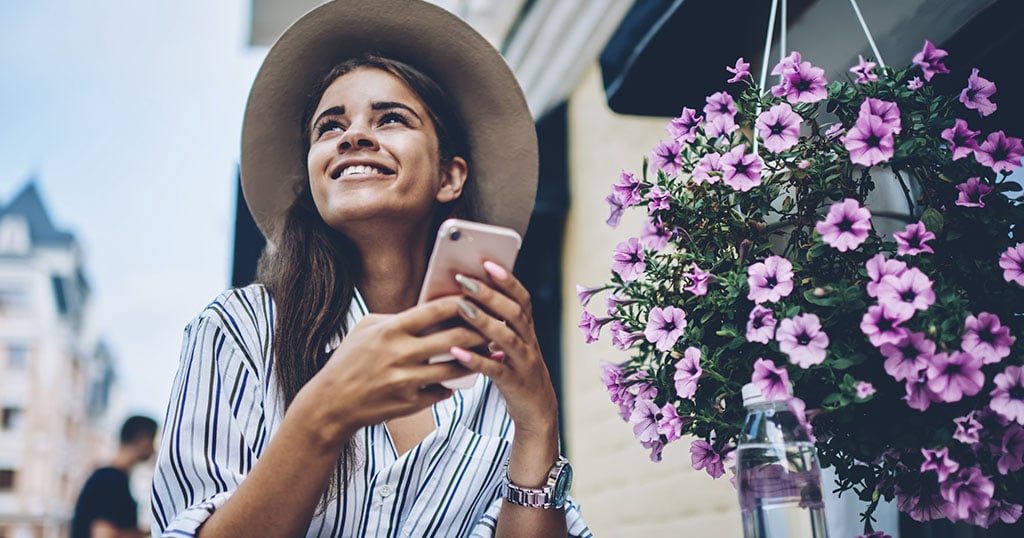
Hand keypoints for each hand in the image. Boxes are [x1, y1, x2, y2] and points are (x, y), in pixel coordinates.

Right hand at [296, 296, 488, 442]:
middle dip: (480, 331)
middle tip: (495, 326)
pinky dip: (454, 383)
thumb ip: (398, 317)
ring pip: (456, 368)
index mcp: (391, 330)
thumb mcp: (366, 328)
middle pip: (455, 338)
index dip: (462, 302)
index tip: (478, 297)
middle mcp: (401, 354)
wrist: (331, 404)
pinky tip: (462, 376)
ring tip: (488, 351)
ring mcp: (407, 381)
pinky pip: (443, 391)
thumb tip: (430, 308)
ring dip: (476, 359)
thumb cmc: (349, 360)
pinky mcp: (411, 403)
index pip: (435, 310)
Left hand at [447, 261, 558, 437]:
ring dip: (483, 321)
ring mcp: (523, 363)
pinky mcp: (514, 384)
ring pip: (507, 338)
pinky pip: (495, 370)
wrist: (537, 409)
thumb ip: (495, 323)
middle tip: (465, 279)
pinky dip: (476, 360)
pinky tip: (456, 352)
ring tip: (461, 307)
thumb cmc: (515, 370)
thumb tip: (464, 297)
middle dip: (490, 294)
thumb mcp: (510, 343)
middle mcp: (529, 342)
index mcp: (527, 329)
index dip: (507, 279)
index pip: (522, 298)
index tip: (487, 262)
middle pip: (514, 313)